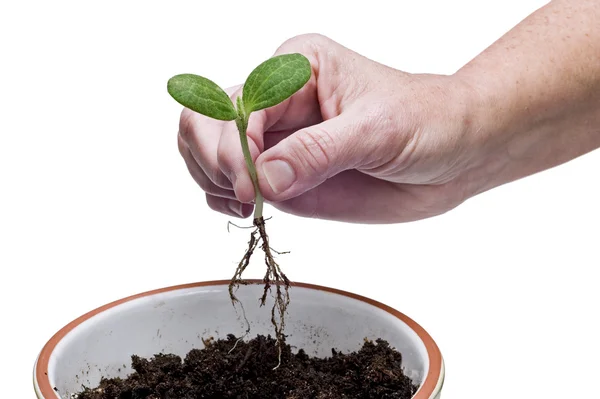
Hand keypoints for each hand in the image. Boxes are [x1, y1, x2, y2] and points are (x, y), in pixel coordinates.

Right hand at [177, 34, 476, 222]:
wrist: (453, 154)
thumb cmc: (426, 121)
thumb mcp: (376, 130)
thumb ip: (319, 152)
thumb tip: (265, 178)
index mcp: (293, 70)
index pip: (234, 104)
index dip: (233, 148)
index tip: (252, 189)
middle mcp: (276, 103)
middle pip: (203, 122)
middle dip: (212, 161)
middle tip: (246, 197)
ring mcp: (275, 141)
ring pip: (205, 152)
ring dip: (212, 181)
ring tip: (250, 204)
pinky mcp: (281, 175)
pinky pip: (229, 185)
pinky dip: (224, 200)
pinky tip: (251, 211)